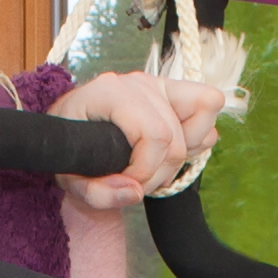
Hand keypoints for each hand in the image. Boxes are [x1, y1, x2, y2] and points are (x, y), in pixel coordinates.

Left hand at [51, 67, 226, 209]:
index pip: (156, 135)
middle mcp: (138, 83)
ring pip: (203, 116)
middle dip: (161, 172)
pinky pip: (208, 106)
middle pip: (177, 137)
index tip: (129, 183)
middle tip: (138, 183)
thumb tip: (135, 193)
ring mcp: (158, 84)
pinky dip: (196, 138)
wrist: (69, 129)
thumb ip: (99, 194)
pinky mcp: (173, 91)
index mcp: (111, 93)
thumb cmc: (70, 150)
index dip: (147, 170)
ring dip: (184, 155)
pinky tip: (167, 152)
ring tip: (155, 166)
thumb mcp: (71, 180)